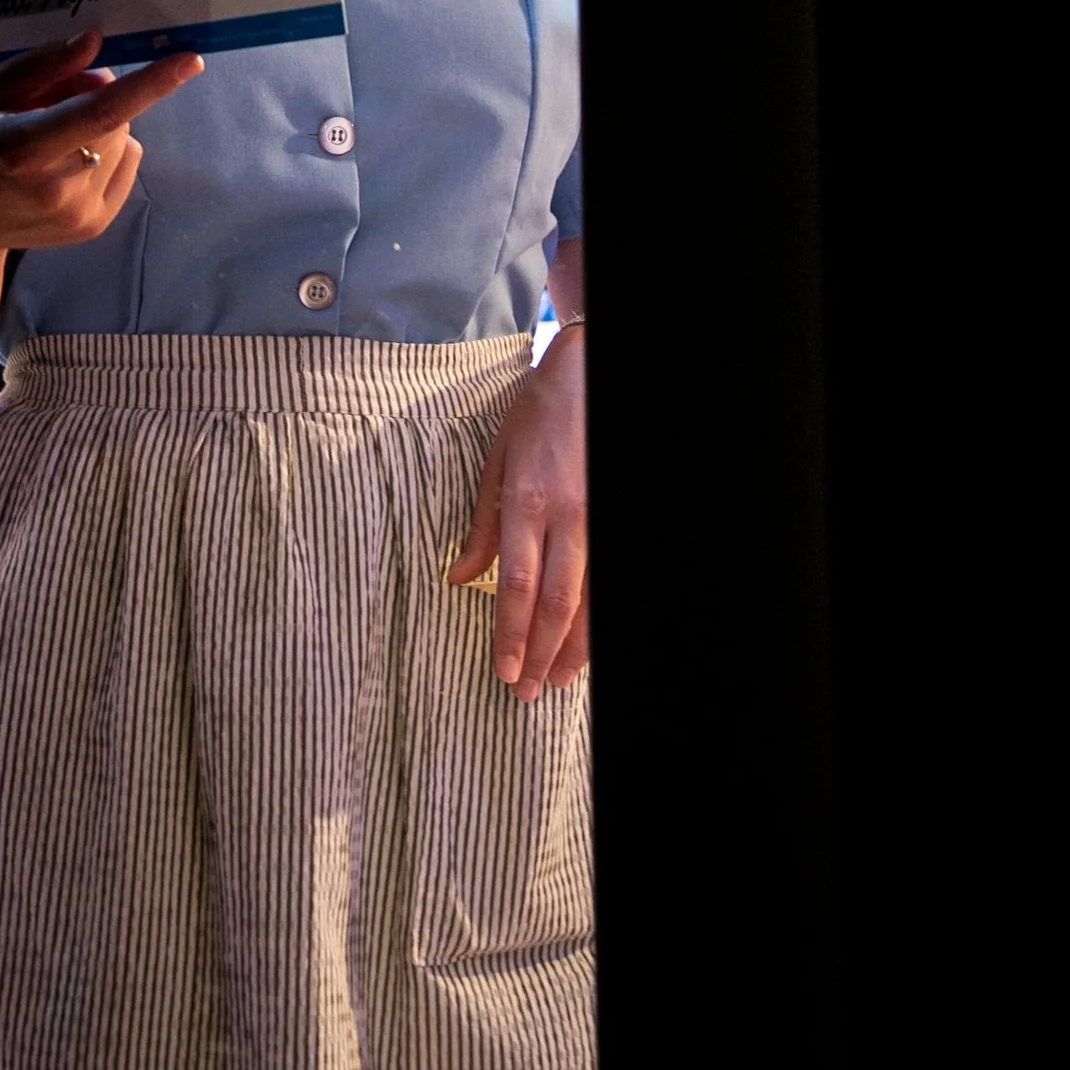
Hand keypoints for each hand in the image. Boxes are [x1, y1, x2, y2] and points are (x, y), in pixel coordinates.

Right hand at [0, 28, 201, 268]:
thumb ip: (44, 66)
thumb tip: (97, 44)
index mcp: (21, 149)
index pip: (98, 112)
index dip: (149, 84)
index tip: (190, 60)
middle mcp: (56, 189)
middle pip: (115, 118)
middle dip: (98, 96)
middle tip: (51, 101)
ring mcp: (78, 215)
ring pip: (124, 139)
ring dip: (102, 126)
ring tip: (52, 137)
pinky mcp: (92, 227)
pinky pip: (127, 163)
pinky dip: (108, 151)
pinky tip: (65, 161)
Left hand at [447, 326, 588, 701]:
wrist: (587, 376)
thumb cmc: (536, 415)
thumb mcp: (496, 460)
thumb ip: (481, 524)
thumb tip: (457, 579)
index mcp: (528, 501)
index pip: (517, 583)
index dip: (512, 633)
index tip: (504, 670)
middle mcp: (567, 516)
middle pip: (556, 602)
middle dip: (542, 654)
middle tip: (528, 694)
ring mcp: (597, 518)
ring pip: (589, 598)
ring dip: (574, 646)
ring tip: (560, 682)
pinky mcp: (612, 517)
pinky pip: (604, 580)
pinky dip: (595, 617)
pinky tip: (586, 642)